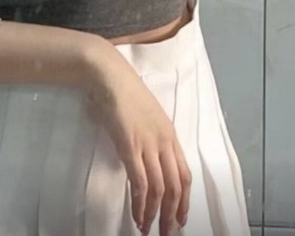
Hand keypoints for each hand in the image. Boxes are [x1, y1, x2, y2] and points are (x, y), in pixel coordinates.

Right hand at [84, 45, 191, 235]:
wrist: (109, 75)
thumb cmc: (122, 92)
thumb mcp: (144, 117)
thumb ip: (150, 137)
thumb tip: (145, 159)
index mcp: (169, 134)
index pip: (185, 175)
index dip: (184, 200)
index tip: (179, 218)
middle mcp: (164, 141)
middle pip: (176, 186)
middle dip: (172, 214)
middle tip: (166, 233)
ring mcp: (148, 143)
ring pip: (160, 188)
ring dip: (155, 214)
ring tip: (148, 229)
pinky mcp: (130, 145)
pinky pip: (140, 182)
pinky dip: (140, 203)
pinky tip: (137, 214)